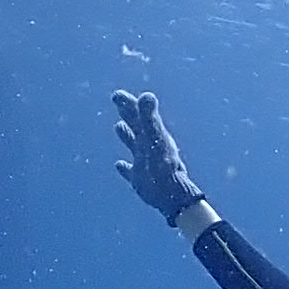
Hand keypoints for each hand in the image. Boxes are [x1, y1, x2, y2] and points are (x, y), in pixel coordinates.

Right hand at [111, 89, 204, 222]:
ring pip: (134, 144)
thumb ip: (149, 118)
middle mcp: (148, 146)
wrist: (171, 194)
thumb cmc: (163, 166)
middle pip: (136, 125)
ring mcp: (144, 162)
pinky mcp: (140, 179)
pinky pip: (130, 171)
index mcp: (151, 135)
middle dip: (127, 112)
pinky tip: (119, 164)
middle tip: (117, 99)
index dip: (128, 103)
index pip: (138, 114)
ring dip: (126, 135)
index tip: (117, 95)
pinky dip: (124, 167)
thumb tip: (147, 95)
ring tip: (118, 126)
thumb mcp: (154, 139)